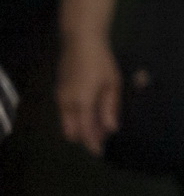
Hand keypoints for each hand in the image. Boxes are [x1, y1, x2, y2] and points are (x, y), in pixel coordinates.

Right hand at [56, 33, 121, 156]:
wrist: (80, 42)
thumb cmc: (101, 62)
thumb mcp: (111, 84)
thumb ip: (110, 108)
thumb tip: (111, 129)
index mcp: (80, 103)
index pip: (84, 131)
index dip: (92, 143)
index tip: (100, 152)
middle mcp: (66, 103)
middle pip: (71, 130)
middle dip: (85, 137)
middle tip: (102, 138)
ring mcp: (60, 97)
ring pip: (67, 122)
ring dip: (80, 127)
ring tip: (99, 126)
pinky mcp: (59, 91)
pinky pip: (65, 112)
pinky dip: (76, 118)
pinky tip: (91, 113)